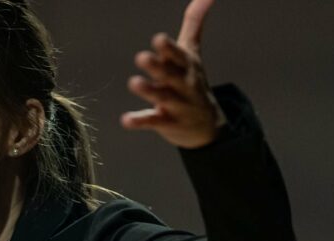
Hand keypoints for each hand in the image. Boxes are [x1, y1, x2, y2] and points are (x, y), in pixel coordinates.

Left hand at [121, 0, 226, 148]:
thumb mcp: (192, 52)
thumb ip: (194, 23)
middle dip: (156, 66)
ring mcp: (176, 104)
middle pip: (169, 74)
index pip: (178, 55)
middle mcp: (183, 83)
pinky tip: (125, 119)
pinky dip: (139, 121)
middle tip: (141, 57)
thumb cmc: (192, 80)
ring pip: (162, 97)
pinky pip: (153, 121)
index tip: (158, 39)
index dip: (168, 48)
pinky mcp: (167, 122)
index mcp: (186, 65)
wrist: (208, 125)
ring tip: (133, 82)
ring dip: (148, 90)